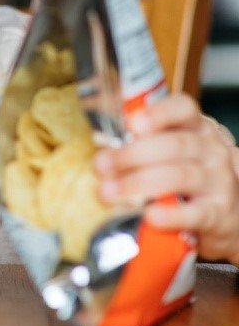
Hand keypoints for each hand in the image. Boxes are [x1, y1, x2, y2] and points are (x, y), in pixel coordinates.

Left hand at [93, 94, 238, 264]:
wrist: (229, 216)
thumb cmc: (190, 178)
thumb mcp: (173, 152)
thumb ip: (144, 144)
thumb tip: (101, 150)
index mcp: (196, 128)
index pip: (183, 109)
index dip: (158, 113)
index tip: (133, 123)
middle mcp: (210, 151)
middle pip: (174, 145)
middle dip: (132, 154)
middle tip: (102, 165)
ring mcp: (218, 182)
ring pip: (179, 176)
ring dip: (138, 182)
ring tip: (109, 192)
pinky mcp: (219, 215)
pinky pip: (195, 213)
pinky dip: (171, 215)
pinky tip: (150, 215)